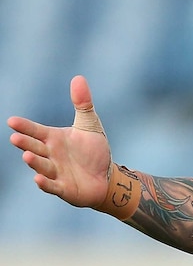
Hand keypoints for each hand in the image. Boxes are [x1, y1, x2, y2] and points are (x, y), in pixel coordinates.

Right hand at [8, 75, 111, 208]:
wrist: (106, 176)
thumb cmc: (93, 150)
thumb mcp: (89, 125)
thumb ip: (83, 104)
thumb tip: (78, 78)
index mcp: (53, 138)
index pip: (36, 131)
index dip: (25, 127)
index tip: (12, 121)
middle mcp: (51, 155)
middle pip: (35, 148)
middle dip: (26, 143)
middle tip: (16, 138)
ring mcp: (56, 172)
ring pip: (42, 166)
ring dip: (34, 162)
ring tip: (27, 155)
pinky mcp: (64, 188)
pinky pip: (52, 186)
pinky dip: (45, 183)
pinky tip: (38, 179)